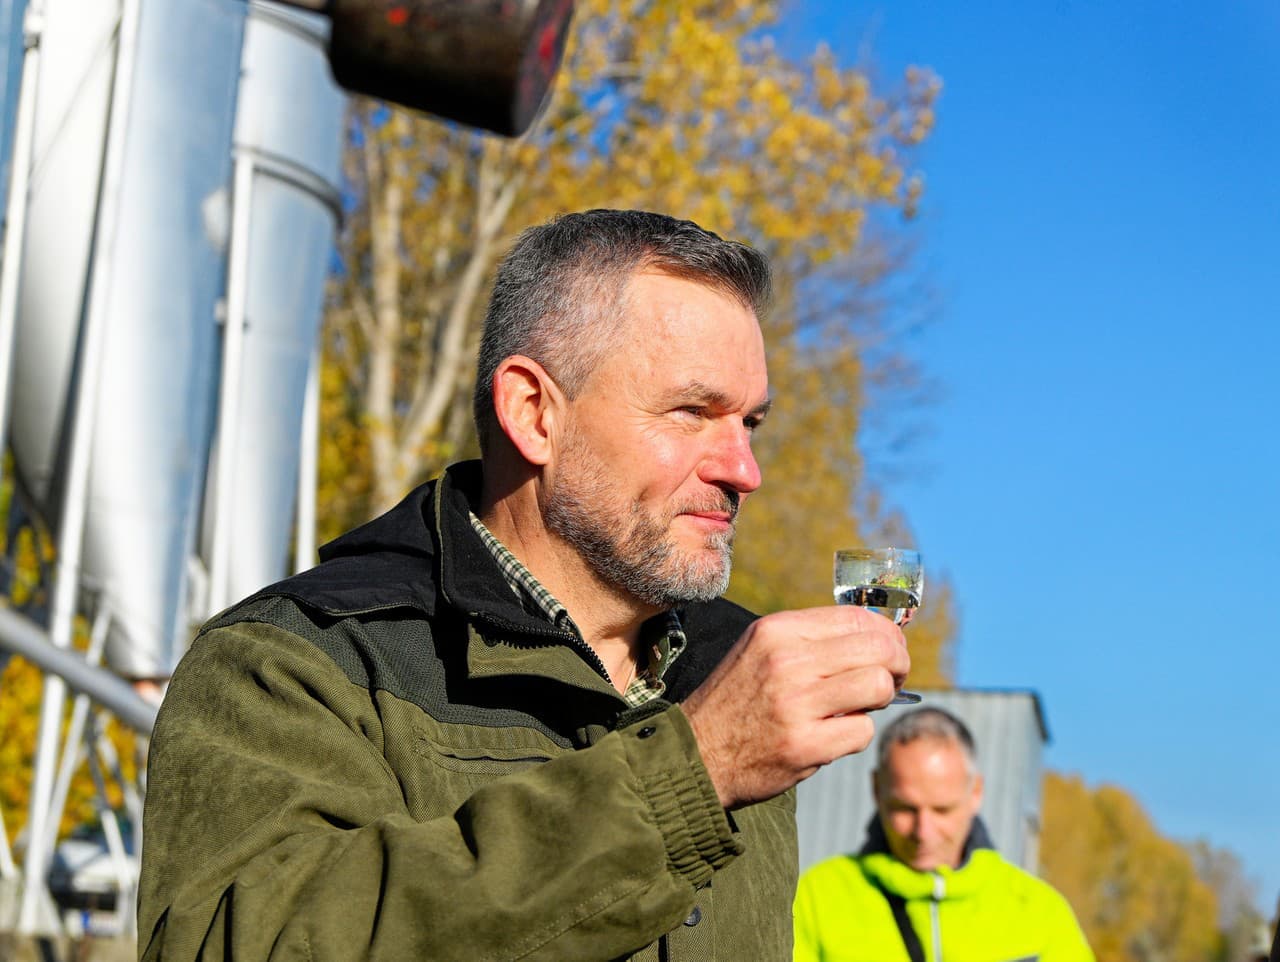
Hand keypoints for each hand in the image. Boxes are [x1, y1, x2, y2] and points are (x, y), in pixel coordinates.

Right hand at [682, 606, 908, 808]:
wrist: (696, 752)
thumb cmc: (738, 700)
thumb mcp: (761, 650)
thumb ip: (811, 640)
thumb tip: (876, 638)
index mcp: (778, 630)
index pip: (858, 618)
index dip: (887, 635)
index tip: (891, 651)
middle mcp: (787, 660)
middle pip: (878, 649)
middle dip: (897, 666)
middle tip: (891, 680)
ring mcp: (796, 703)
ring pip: (878, 686)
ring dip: (880, 700)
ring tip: (862, 707)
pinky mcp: (803, 744)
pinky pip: (862, 731)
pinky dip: (855, 735)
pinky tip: (833, 735)